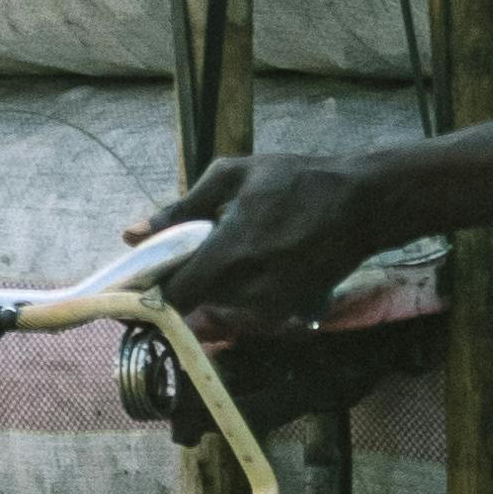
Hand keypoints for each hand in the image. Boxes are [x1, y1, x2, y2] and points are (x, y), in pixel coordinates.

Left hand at [161, 147, 400, 338]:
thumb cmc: (295, 181)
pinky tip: (264, 258)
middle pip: (195, 301)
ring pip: (221, 306)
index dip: (154, 286)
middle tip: (202, 244)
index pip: (171, 295)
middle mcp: (246, 292)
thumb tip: (132, 234)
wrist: (360, 205)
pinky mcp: (287, 316)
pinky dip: (245, 290)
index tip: (150, 272)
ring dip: (219, 284)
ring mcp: (269, 310)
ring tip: (244, 245)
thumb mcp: (233, 177)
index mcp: (228, 255)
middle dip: (190, 277)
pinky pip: (248, 310)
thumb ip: (180, 210)